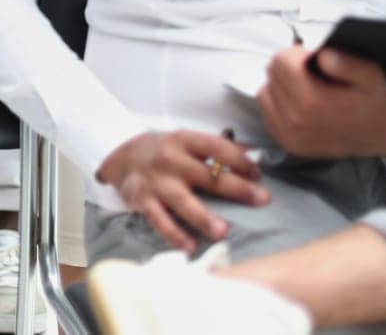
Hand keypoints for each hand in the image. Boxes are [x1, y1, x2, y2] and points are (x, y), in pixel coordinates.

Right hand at [94, 130, 268, 252]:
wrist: (123, 157)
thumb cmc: (166, 151)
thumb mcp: (187, 141)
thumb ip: (217, 148)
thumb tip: (255, 152)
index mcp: (184, 140)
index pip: (216, 147)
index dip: (239, 160)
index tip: (258, 174)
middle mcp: (170, 159)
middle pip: (206, 176)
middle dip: (236, 188)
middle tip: (262, 199)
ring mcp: (156, 182)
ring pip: (182, 201)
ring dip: (203, 217)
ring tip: (223, 231)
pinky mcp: (142, 201)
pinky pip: (160, 220)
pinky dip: (175, 234)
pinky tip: (190, 246)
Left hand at [256, 45, 385, 159]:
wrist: (380, 133)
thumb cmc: (372, 100)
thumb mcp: (370, 75)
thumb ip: (346, 62)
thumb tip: (321, 55)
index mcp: (312, 102)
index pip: (281, 61)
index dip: (297, 53)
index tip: (311, 56)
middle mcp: (295, 121)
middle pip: (272, 74)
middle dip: (289, 66)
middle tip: (310, 71)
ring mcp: (289, 134)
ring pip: (266, 91)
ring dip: (281, 84)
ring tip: (305, 85)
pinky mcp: (287, 142)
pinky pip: (267, 111)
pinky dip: (278, 101)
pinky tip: (299, 100)